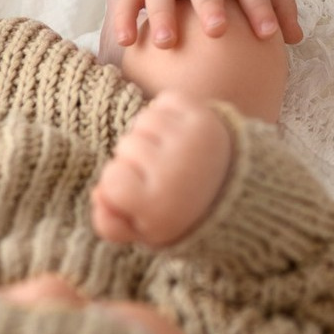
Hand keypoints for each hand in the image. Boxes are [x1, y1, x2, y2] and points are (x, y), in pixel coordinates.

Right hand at [91, 92, 233, 247]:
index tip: (137, 192)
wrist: (235, 189)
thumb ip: (113, 224)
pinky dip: (165, 112)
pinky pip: (164, 100)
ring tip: (165, 150)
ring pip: (143, 120)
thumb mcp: (146, 233)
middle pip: (125, 146)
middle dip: (133, 158)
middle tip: (156, 171)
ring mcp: (190, 138)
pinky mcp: (203, 115)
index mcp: (159, 204)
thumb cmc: (181, 211)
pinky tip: (175, 134)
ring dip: (148, 133)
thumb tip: (97, 194)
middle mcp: (175, 168)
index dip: (117, 185)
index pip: (111, 179)